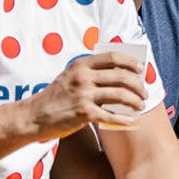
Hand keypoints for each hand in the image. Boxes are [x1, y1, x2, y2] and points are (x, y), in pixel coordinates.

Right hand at [30, 52, 147, 137]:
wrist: (34, 116)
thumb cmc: (56, 96)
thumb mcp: (70, 76)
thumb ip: (90, 73)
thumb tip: (121, 77)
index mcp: (81, 65)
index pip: (112, 57)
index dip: (130, 62)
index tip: (141, 69)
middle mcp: (83, 78)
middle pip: (121, 76)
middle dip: (138, 85)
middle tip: (144, 93)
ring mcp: (83, 95)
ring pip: (119, 95)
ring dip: (135, 101)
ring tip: (140, 106)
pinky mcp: (83, 113)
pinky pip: (110, 116)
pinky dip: (123, 119)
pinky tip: (130, 121)